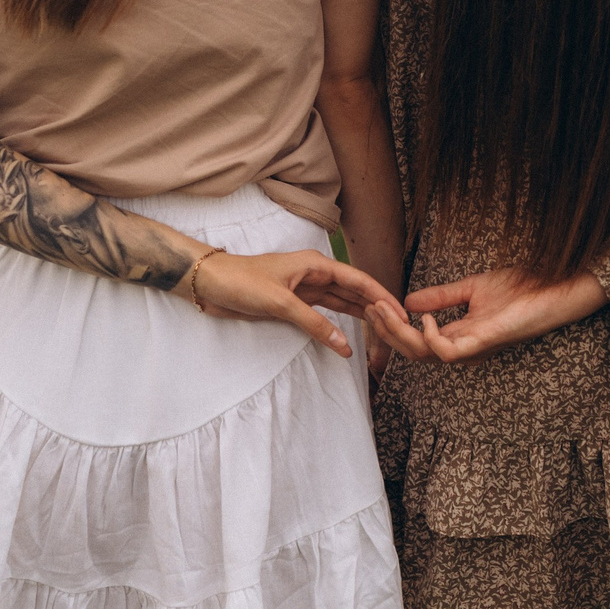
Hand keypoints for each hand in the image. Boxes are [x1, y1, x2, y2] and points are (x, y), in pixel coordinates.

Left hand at [185, 249, 401, 357]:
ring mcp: (304, 290)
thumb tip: (344, 344)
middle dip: (376, 307)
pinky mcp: (293, 305)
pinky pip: (323, 315)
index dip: (382, 295)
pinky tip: (350, 336)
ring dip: (360, 316)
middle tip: (399, 326)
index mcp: (315, 264)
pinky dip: (337, 325)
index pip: (358, 280)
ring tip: (384, 330)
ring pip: (341, 303)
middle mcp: (314, 275)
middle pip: (354, 291)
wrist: (209, 285)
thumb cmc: (241, 281)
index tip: (401, 311)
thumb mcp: (280, 302)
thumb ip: (313, 323)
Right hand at [370, 268, 607, 363]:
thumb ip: (442, 297)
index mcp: (459, 335)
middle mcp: (464, 347)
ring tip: (388, 310)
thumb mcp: (473, 288)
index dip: (391, 327)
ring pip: (425, 354)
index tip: (373, 304)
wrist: (556, 288)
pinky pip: (449, 353)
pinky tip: (428, 318)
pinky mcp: (486, 342)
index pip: (415, 342)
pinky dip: (432, 338)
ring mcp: (475, 347)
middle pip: (413, 352)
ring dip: (401, 333)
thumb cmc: (524, 290)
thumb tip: (409, 301)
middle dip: (387, 331)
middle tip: (371, 308)